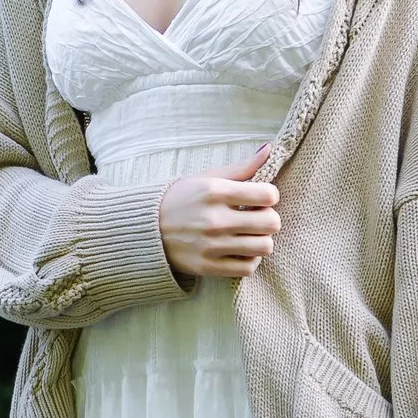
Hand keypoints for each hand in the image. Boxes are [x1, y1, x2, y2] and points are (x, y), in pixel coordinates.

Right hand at [158, 150, 279, 280]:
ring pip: (264, 247)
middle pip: (271, 223)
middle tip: (257, 217)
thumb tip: (269, 149)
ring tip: (251, 235)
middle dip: (269, 218)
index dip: (270, 195)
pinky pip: (248, 267)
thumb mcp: (208, 178)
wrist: (147, 228)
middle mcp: (214, 219)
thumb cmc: (182, 199)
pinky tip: (242, 250)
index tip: (260, 198)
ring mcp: (211, 245)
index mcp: (215, 192)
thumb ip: (241, 168)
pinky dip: (251, 259)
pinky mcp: (207, 266)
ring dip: (262, 240)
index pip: (268, 195)